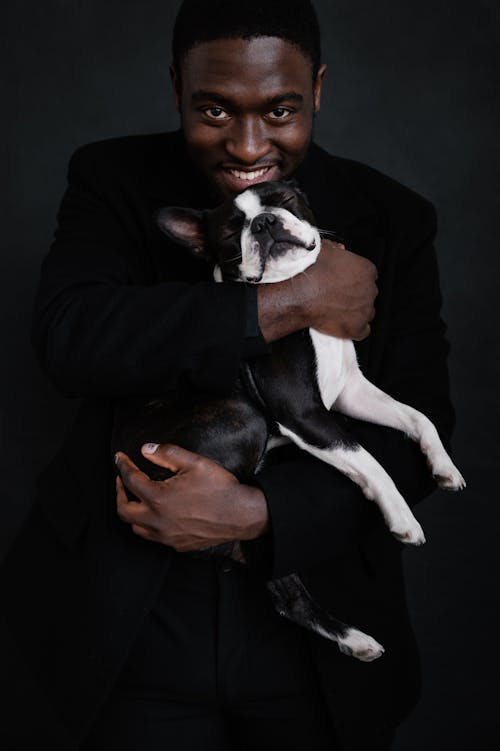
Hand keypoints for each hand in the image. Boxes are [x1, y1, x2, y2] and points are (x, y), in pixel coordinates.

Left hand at [114, 443, 268, 550]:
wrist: (241, 515)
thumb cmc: (220, 488)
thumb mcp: (195, 462)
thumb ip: (167, 454)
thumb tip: (146, 450)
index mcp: (158, 498)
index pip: (130, 480)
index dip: (123, 466)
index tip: (120, 458)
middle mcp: (158, 521)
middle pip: (123, 510)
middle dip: (119, 493)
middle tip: (122, 480)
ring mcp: (167, 536)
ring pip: (136, 527)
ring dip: (132, 511)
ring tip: (137, 498)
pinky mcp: (178, 544)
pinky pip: (154, 537)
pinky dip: (149, 525)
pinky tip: (158, 514)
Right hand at [300, 240, 377, 338]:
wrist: (300, 295)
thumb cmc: (310, 272)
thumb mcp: (323, 250)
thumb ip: (335, 249)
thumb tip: (338, 250)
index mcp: (366, 269)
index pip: (368, 276)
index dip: (355, 280)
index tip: (344, 283)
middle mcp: (370, 289)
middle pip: (367, 294)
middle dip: (355, 296)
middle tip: (338, 297)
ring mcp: (366, 310)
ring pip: (367, 312)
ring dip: (356, 312)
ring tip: (338, 311)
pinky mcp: (358, 328)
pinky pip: (363, 331)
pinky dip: (354, 329)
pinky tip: (343, 324)